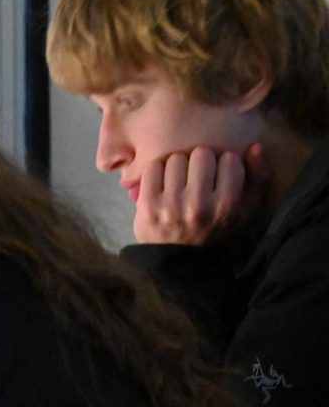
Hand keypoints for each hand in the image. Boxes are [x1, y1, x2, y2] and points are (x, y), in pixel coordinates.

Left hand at [133, 144, 269, 244]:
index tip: (218, 173)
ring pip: (176, 158)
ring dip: (178, 164)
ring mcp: (171, 205)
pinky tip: (163, 181)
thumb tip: (254, 146)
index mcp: (227, 207)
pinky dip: (158, 169)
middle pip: (202, 153)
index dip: (224, 162)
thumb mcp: (245, 210)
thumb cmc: (215, 229)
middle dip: (200, 160)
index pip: (230, 159)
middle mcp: (199, 205)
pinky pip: (153, 167)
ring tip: (180, 179)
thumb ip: (258, 178)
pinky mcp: (148, 204)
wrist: (178, 259)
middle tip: (197, 174)